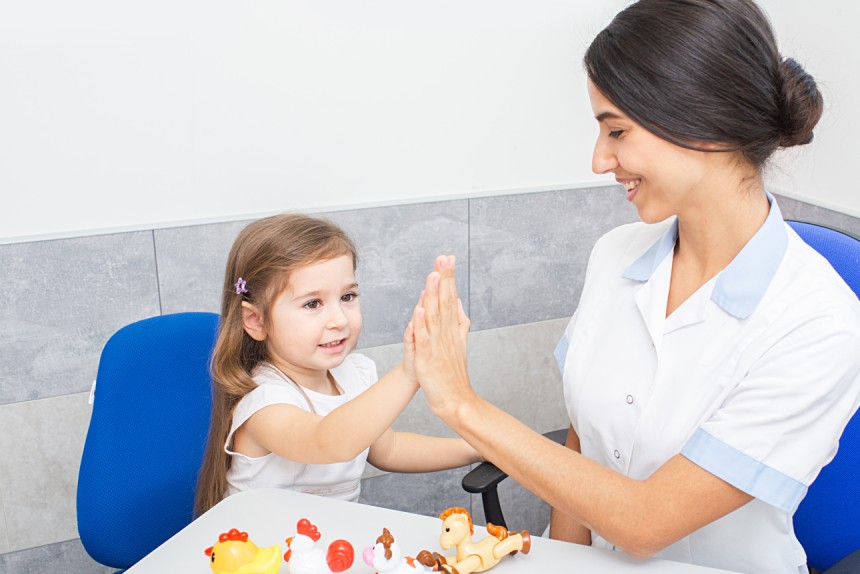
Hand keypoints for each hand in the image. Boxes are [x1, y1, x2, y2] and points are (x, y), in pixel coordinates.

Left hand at [411, 255, 473, 419]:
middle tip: (445, 258)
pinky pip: (423, 339)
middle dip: (444, 279)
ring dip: (434, 296)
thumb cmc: (455, 374)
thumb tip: (458, 300)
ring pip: (434, 316)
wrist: (457, 401)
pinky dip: (421, 324)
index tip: (448, 258)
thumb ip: (459, 322)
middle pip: (445, 302)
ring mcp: (437, 346)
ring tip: (433, 275)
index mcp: (453, 329)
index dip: (449, 278)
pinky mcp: (427, 359)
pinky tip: (420, 310)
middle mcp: (446, 334)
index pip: (451, 298)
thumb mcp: (459, 344)